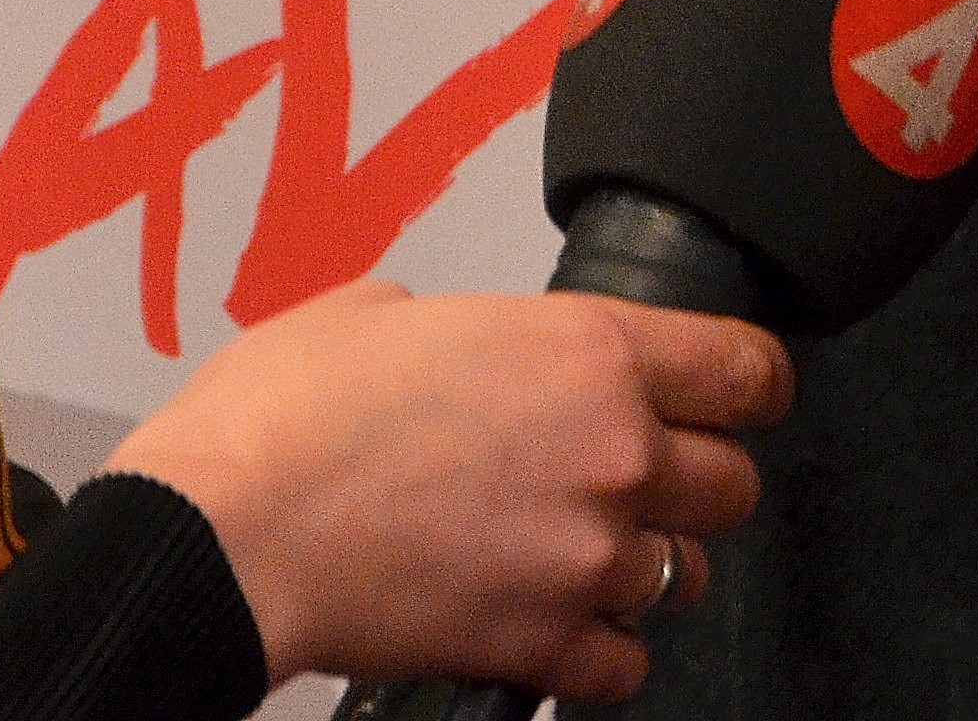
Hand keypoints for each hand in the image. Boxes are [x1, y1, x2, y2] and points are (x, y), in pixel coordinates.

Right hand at [106, 281, 792, 700]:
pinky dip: (602, 655)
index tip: (743, 397)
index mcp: (585, 350)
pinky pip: (626, 666)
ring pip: (688, 576)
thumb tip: (446, 335)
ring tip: (586, 562)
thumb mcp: (373, 310)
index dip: (751, 385)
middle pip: (733, 483)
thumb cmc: (281, 420)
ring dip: (648, 570)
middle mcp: (611, 451)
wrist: (226, 531)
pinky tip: (558, 631)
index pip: (745, 369)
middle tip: (641, 486)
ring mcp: (584, 556)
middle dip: (695, 485)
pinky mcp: (544, 644)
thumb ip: (454, 322)